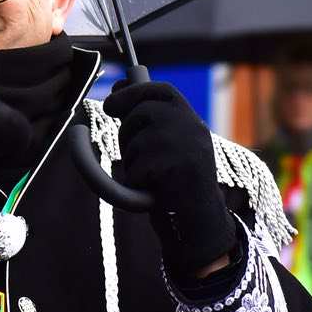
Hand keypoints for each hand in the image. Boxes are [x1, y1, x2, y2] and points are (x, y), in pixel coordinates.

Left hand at [104, 81, 233, 277]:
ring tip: (152, 176)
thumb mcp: (167, 148)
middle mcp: (193, 128)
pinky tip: (154, 189)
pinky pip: (137, 168)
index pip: (162, 91)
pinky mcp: (176, 166)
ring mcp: (186, 146)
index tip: (111, 102)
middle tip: (131, 152)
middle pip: (143, 112)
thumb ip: (147, 123)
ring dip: (133, 161)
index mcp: (192, 122)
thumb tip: (116, 95)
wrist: (200, 220)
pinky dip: (138, 181)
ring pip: (136, 141)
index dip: (133, 92)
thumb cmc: (177, 184)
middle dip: (127, 131)